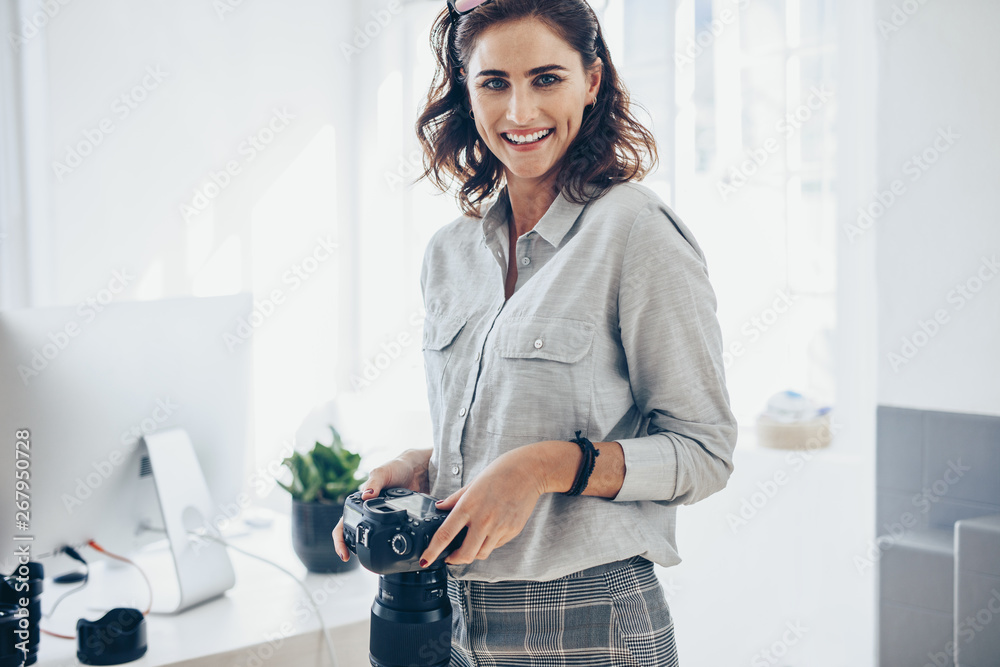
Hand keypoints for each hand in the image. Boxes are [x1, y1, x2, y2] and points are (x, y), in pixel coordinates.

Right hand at [332, 449, 430, 561]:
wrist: (418, 470)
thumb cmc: (397, 468)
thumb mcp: (383, 473)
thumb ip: (374, 483)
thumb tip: (365, 495)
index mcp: (360, 501)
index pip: (343, 522)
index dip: (340, 538)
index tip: (344, 551)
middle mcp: (368, 511)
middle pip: (351, 532)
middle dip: (347, 546)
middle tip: (348, 557)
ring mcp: (380, 517)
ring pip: (366, 536)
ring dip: (361, 547)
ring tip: (363, 558)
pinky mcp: (395, 521)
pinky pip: (386, 534)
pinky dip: (382, 543)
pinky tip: (385, 550)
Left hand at [417, 447, 546, 566]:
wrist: (528, 471)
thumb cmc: (500, 473)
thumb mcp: (472, 483)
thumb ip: (455, 499)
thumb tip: (440, 507)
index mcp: (468, 506)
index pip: (445, 535)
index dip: (432, 552)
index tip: (426, 560)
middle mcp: (483, 520)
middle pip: (464, 554)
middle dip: (454, 560)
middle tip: (449, 557)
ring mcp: (499, 527)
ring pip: (481, 554)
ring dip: (472, 554)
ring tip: (469, 545)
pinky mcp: (512, 531)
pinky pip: (496, 545)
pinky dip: (489, 544)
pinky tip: (488, 533)